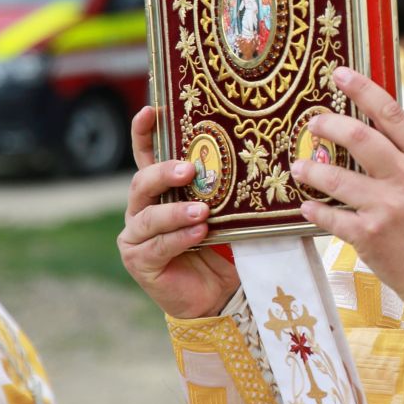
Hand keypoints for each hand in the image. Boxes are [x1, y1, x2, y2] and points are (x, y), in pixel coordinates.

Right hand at [117, 106, 238, 318]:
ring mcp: (136, 236)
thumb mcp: (227, 212)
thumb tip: (267, 158)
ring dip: (175, 212)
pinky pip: (157, 246)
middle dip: (162, 173)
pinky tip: (199, 234)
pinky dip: (179, 238)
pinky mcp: (140, 261)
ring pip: (148, 217)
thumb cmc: (222, 247)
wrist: (217, 295)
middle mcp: (141, 209)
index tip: (151, 109)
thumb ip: (229, 189)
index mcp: (159, 191)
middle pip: (141, 183)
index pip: (145, 155)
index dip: (144, 132)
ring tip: (202, 212)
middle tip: (189, 170)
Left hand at [291, 66, 403, 304]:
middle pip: (359, 138)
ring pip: (336, 178)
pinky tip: (306, 205)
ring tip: (299, 166)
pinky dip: (314, 209)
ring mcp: (386, 208)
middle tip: (312, 124)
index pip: (391, 114)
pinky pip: (330, 217)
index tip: (339, 75)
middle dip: (329, 125)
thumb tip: (368, 129)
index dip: (362, 90)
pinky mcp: (368, 236)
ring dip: (311, 169)